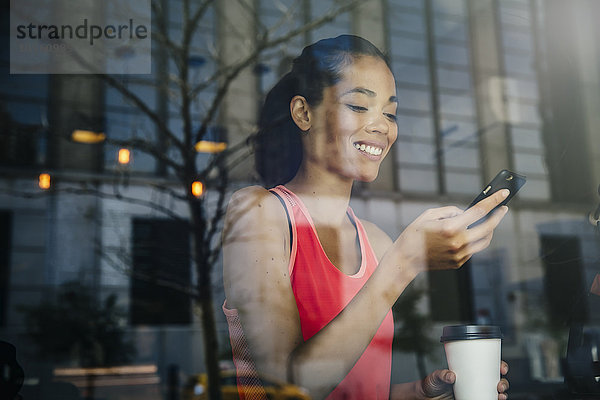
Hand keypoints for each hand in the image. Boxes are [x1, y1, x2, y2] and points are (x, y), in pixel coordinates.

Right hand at [394, 189, 508, 273]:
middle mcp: (458, 242)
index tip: (504, 194)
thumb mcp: (429, 215)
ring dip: (489, 229)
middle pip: (488, 227)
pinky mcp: (459, 262)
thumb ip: (450, 211)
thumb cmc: (414, 234)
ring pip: (484, 240)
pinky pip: (473, 249)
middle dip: (498, 216)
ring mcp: (460, 255)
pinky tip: (468, 234)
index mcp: (450, 227)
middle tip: (502, 209)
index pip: (479, 211)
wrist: (405, 259)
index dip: (493, 201)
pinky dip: (474, 239)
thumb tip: (465, 213)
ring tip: (488, 221)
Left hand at [420, 361, 509, 399]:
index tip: (502, 367)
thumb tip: (451, 376)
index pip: (487, 365)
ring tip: (500, 395)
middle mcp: (474, 381)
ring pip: (494, 392)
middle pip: (495, 380)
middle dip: (503, 382)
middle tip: (500, 384)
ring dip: (501, 394)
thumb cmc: (432, 383)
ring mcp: (474, 392)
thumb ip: (442, 374)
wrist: (426, 397)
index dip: (499, 365)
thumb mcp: (436, 376)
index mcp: (468, 370)